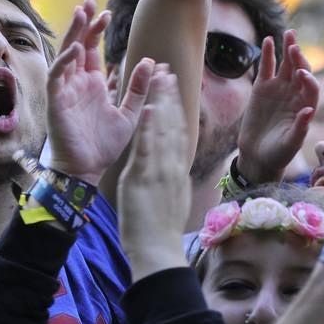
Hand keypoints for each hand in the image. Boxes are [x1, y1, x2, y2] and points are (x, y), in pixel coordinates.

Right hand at [44, 0, 152, 184]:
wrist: (87, 170)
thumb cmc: (104, 145)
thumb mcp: (129, 113)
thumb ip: (139, 88)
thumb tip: (151, 62)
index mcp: (92, 83)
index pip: (92, 49)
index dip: (96, 29)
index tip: (106, 12)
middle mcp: (76, 83)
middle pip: (77, 45)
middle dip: (83, 23)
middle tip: (89, 1)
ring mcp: (65, 90)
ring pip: (65, 55)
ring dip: (73, 34)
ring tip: (81, 14)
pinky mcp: (56, 102)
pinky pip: (57, 76)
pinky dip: (64, 61)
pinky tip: (76, 48)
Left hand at [117, 66, 189, 277]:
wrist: (157, 251)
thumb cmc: (158, 233)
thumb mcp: (170, 201)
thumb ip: (170, 181)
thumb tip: (172, 171)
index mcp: (176, 173)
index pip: (178, 134)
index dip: (176, 109)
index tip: (173, 90)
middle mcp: (171, 167)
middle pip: (174, 125)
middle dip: (170, 97)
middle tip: (167, 71)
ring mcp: (160, 172)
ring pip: (163, 130)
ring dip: (162, 101)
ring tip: (159, 77)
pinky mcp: (145, 178)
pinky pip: (148, 148)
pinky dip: (150, 127)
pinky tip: (150, 107)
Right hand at [236, 29, 318, 183]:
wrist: (257, 156)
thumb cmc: (278, 153)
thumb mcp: (290, 144)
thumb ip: (300, 128)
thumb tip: (309, 111)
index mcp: (306, 106)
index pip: (311, 87)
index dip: (308, 79)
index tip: (301, 75)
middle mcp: (295, 94)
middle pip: (300, 70)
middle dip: (299, 58)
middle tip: (295, 47)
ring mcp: (279, 89)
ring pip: (286, 65)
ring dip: (288, 49)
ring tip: (289, 34)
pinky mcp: (262, 88)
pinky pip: (267, 67)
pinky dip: (269, 54)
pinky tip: (269, 40)